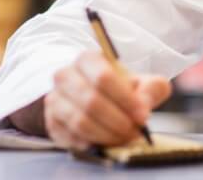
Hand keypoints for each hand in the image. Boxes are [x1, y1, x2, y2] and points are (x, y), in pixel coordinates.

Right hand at [42, 51, 170, 149]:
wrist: (99, 97)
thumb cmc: (122, 88)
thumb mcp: (143, 82)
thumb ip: (151, 89)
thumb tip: (142, 108)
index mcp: (89, 59)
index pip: (103, 77)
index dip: (124, 99)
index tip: (142, 115)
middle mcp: (66, 76)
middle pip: (91, 101)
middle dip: (117, 121)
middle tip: (135, 132)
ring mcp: (55, 100)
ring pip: (80, 122)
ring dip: (106, 135)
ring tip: (125, 138)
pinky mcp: (51, 122)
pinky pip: (71, 137)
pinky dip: (92, 143)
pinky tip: (107, 143)